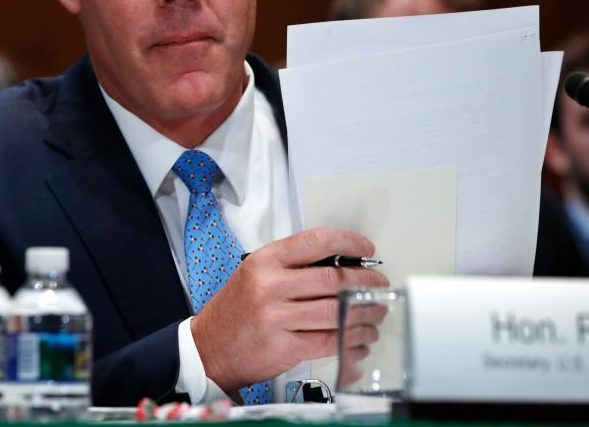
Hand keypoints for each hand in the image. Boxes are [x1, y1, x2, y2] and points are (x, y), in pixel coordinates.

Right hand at [190, 227, 388, 392]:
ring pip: (337, 313)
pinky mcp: (284, 347)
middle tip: (379, 286)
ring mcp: (277, 318)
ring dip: (365, 315)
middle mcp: (270, 286)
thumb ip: (293, 264)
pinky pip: (329, 343)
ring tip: (375, 314)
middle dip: (366, 282)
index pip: (316, 241)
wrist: (209, 347)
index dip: (349, 242)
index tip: (366, 248)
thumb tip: (342, 262)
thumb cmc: (236, 308)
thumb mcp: (255, 272)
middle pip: (333, 279)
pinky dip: (352, 342)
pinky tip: (359, 339)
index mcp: (265, 261)